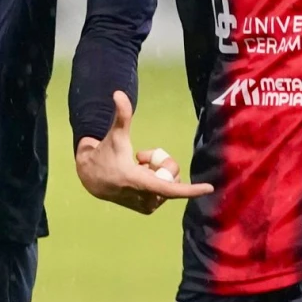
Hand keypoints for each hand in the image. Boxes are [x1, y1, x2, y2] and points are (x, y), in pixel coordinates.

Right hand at [74, 91, 212, 214]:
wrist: (92, 178)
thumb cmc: (106, 154)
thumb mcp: (115, 134)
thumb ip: (121, 115)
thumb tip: (118, 93)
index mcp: (137, 181)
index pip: (168, 188)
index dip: (190, 189)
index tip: (209, 188)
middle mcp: (144, 197)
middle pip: (171, 177)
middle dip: (163, 163)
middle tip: (144, 156)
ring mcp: (146, 205)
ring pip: (169, 183)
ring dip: (159, 172)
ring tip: (140, 166)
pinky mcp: (147, 208)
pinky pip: (165, 193)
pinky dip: (158, 182)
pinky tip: (142, 176)